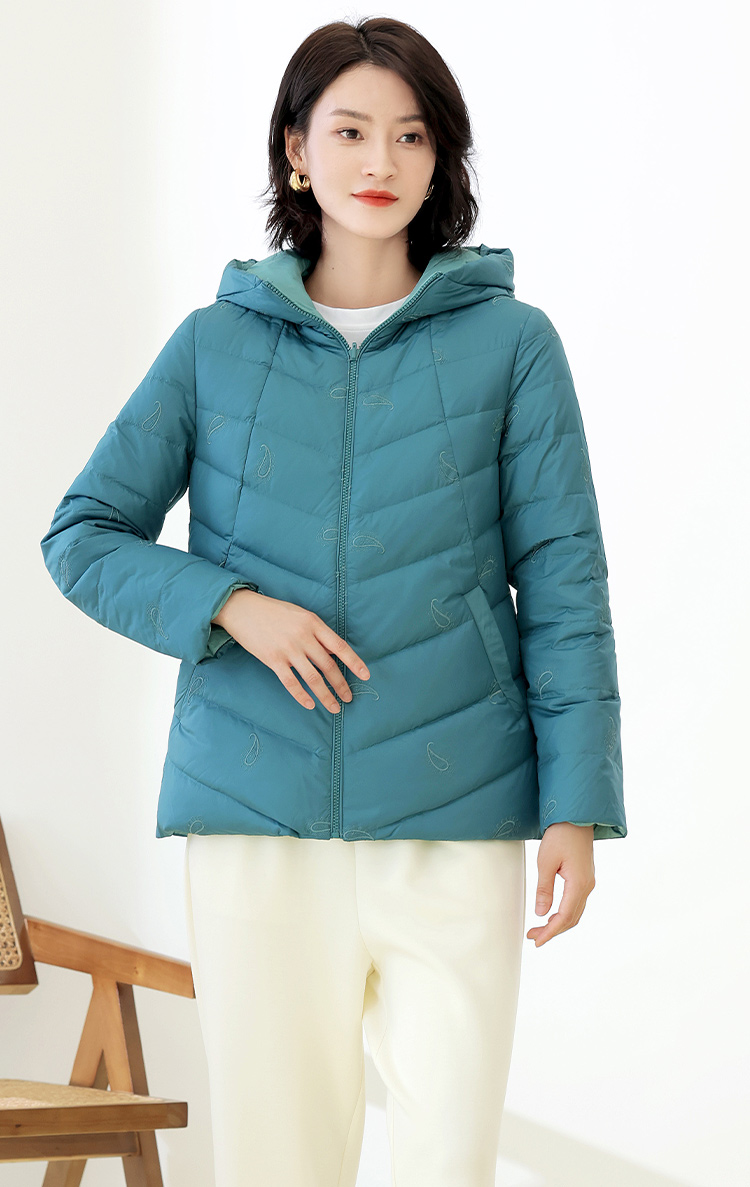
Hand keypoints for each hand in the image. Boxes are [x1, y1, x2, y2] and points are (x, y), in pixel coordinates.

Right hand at [212, 589, 369, 713]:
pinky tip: (310, 704)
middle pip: (328, 665)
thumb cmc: (274, 611)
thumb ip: (317, 633)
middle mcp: (303, 636)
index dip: (354, 662)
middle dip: (340, 684)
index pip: (340, 646)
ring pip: (312, 677)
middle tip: (348, 698)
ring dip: (325, 695)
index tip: (365, 675)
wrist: (243, 608)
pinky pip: (290, 682)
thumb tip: (333, 652)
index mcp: (313, 623)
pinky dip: (301, 695)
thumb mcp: (300, 615)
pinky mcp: (272, 659)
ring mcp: (287, 649)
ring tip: (334, 707)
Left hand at [526, 822, 594, 946]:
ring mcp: (588, 883)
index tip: (537, 940)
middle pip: (571, 919)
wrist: (576, 818)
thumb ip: (544, 889)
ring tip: (539, 928)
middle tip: (533, 936)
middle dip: (553, 931)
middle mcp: (587, 886)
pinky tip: (551, 914)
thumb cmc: (560, 836)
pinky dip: (564, 913)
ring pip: (575, 912)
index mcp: (578, 884)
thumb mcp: (546, 862)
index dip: (550, 932)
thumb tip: (541, 913)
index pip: (565, 917)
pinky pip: (576, 903)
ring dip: (558, 923)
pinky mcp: (584, 878)